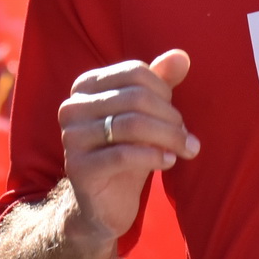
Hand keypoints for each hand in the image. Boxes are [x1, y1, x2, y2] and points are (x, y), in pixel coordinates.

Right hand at [57, 50, 198, 248]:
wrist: (103, 203)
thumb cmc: (127, 151)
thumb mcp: (145, 114)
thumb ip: (160, 82)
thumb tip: (182, 56)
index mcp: (86, 86)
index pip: (134, 73)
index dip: (164, 92)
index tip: (177, 116)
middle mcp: (72, 107)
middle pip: (135, 98)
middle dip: (170, 118)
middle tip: (187, 138)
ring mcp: (71, 137)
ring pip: (132, 125)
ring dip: (168, 138)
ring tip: (185, 150)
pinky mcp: (78, 168)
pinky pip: (125, 155)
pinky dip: (155, 157)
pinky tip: (169, 162)